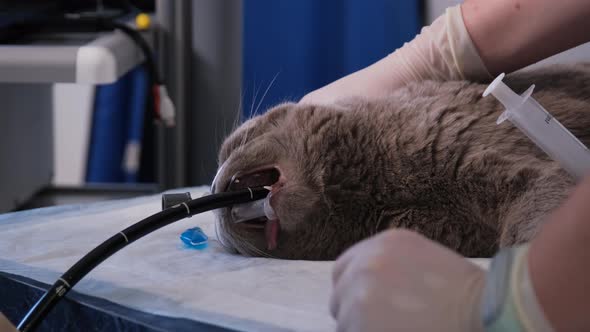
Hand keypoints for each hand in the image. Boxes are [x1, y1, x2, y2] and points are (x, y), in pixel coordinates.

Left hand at [330, 229, 485, 331]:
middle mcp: (366, 266)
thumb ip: (389, 267)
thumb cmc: (466, 292)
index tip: (363, 306)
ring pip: (346, 323)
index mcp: (382, 245)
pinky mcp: (363, 325)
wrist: (486, 311)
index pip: (343, 270)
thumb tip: (365, 290)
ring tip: (398, 330)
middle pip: (340, 298)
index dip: (351, 290)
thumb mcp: (422, 259)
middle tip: (383, 325)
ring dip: (363, 330)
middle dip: (355, 313)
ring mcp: (361, 296)